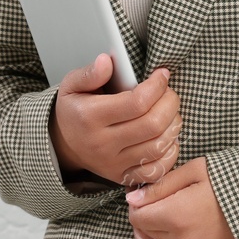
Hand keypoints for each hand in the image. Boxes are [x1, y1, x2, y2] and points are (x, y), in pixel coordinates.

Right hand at [49, 53, 180, 189]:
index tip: (162, 75)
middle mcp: (102, 144)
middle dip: (170, 103)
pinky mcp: (123, 176)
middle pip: (153, 125)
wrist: (64, 145)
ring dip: (173, 125)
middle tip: (169, 92)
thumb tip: (106, 61)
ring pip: (158, 146)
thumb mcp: (72, 86)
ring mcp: (113, 164)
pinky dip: (170, 151)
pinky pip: (157, 170)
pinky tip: (167, 135)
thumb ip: (90, 73)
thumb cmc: (75, 110)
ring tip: (169, 111)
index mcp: (90, 117)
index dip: (157, 86)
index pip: (137, 102)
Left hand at [126, 156, 238, 238]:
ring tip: (151, 227)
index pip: (139, 217)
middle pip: (145, 235)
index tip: (143, 197)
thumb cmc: (233, 179)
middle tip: (149, 207)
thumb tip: (133, 199)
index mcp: (178, 214)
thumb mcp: (197, 170)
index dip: (136, 205)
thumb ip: (162, 186)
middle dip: (142, 220)